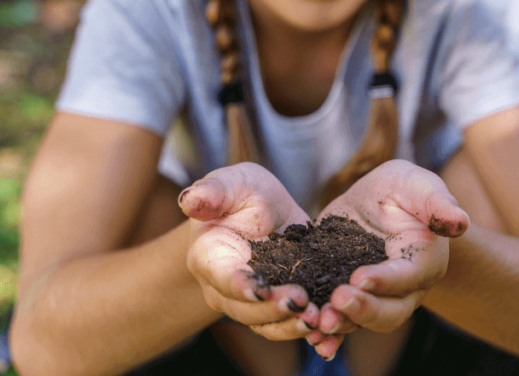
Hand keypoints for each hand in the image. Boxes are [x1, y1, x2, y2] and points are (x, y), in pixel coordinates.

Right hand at [180, 162, 319, 339]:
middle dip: (272, 308)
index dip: (239, 285)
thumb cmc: (242, 195)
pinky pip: (288, 328)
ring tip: (317, 318)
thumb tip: (189, 201)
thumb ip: (213, 191)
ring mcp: (250, 303)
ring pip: (266, 325)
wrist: (263, 213)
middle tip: (301, 300)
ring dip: (291, 326)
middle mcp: (224, 288)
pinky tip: (329, 334)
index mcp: (209, 256)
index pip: (221, 276)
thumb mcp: (232, 183)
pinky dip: (309, 335)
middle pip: (244, 309)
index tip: (260, 289)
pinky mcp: (276, 309)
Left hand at [307, 159, 469, 358]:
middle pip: (391, 312)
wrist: (377, 202)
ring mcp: (378, 298)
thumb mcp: (416, 185)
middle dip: (364, 310)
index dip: (386, 280)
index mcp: (424, 260)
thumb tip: (460, 222)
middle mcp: (405, 288)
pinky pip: (342, 320)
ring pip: (364, 322)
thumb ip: (436, 201)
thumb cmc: (403, 190)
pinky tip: (310, 333)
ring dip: (342, 324)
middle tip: (337, 300)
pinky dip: (328, 331)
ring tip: (319, 320)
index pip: (409, 276)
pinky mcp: (351, 297)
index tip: (359, 277)